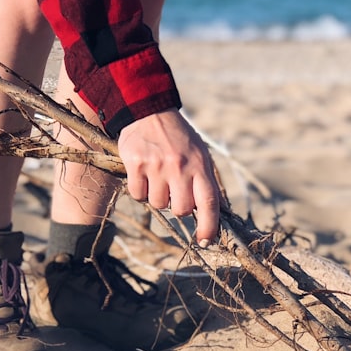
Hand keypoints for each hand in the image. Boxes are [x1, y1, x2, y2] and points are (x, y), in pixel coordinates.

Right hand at [117, 108, 221, 245]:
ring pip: (158, 204)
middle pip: (181, 210)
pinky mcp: (136, 165)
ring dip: (158, 197)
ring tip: (158, 176)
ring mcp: (157, 166)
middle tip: (174, 191)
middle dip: (178, 207)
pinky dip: (140, 190)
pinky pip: (138, 195)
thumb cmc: (178, 137)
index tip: (205, 240)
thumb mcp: (200, 154)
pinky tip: (143, 174)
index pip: (209, 203)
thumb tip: (215, 212)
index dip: (209, 226)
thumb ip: (206, 181)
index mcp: (200, 165)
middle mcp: (180, 167)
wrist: (149, 110)